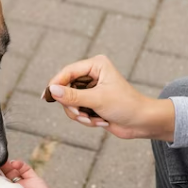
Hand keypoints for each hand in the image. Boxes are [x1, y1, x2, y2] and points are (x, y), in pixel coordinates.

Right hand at [46, 55, 174, 140]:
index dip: (56, 83)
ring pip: (70, 102)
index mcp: (96, 65)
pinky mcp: (92, 102)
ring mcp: (91, 89)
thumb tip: (51, 90)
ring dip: (80, 115)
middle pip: (66, 89)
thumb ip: (73, 96)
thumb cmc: (126, 105)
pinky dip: (85, 119)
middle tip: (81, 114)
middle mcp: (92, 75)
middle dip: (73, 106)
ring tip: (94, 120)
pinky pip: (77, 111)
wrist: (142, 122)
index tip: (46, 96)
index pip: (68, 71)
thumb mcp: (98, 100)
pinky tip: (100, 122)